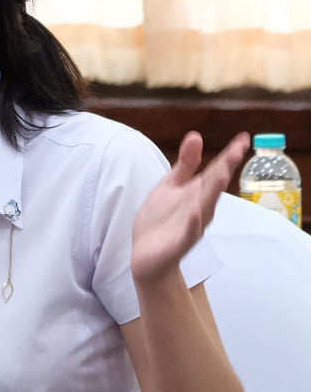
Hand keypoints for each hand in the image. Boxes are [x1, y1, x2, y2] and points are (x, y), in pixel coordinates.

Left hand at [132, 131, 248, 285]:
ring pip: (204, 208)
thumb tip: (196, 135)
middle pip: (213, 187)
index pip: (215, 171)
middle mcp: (199, 208)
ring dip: (212, 192)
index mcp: (197, 193)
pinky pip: (188, 232)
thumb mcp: (171, 186)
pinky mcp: (178, 242)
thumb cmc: (163, 219)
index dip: (229, 155)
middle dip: (223, 169)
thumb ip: (186, 164)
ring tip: (221, 174)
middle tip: (236, 152)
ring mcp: (191, 226)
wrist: (148, 256)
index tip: (243, 138)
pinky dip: (193, 223)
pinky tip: (196, 212)